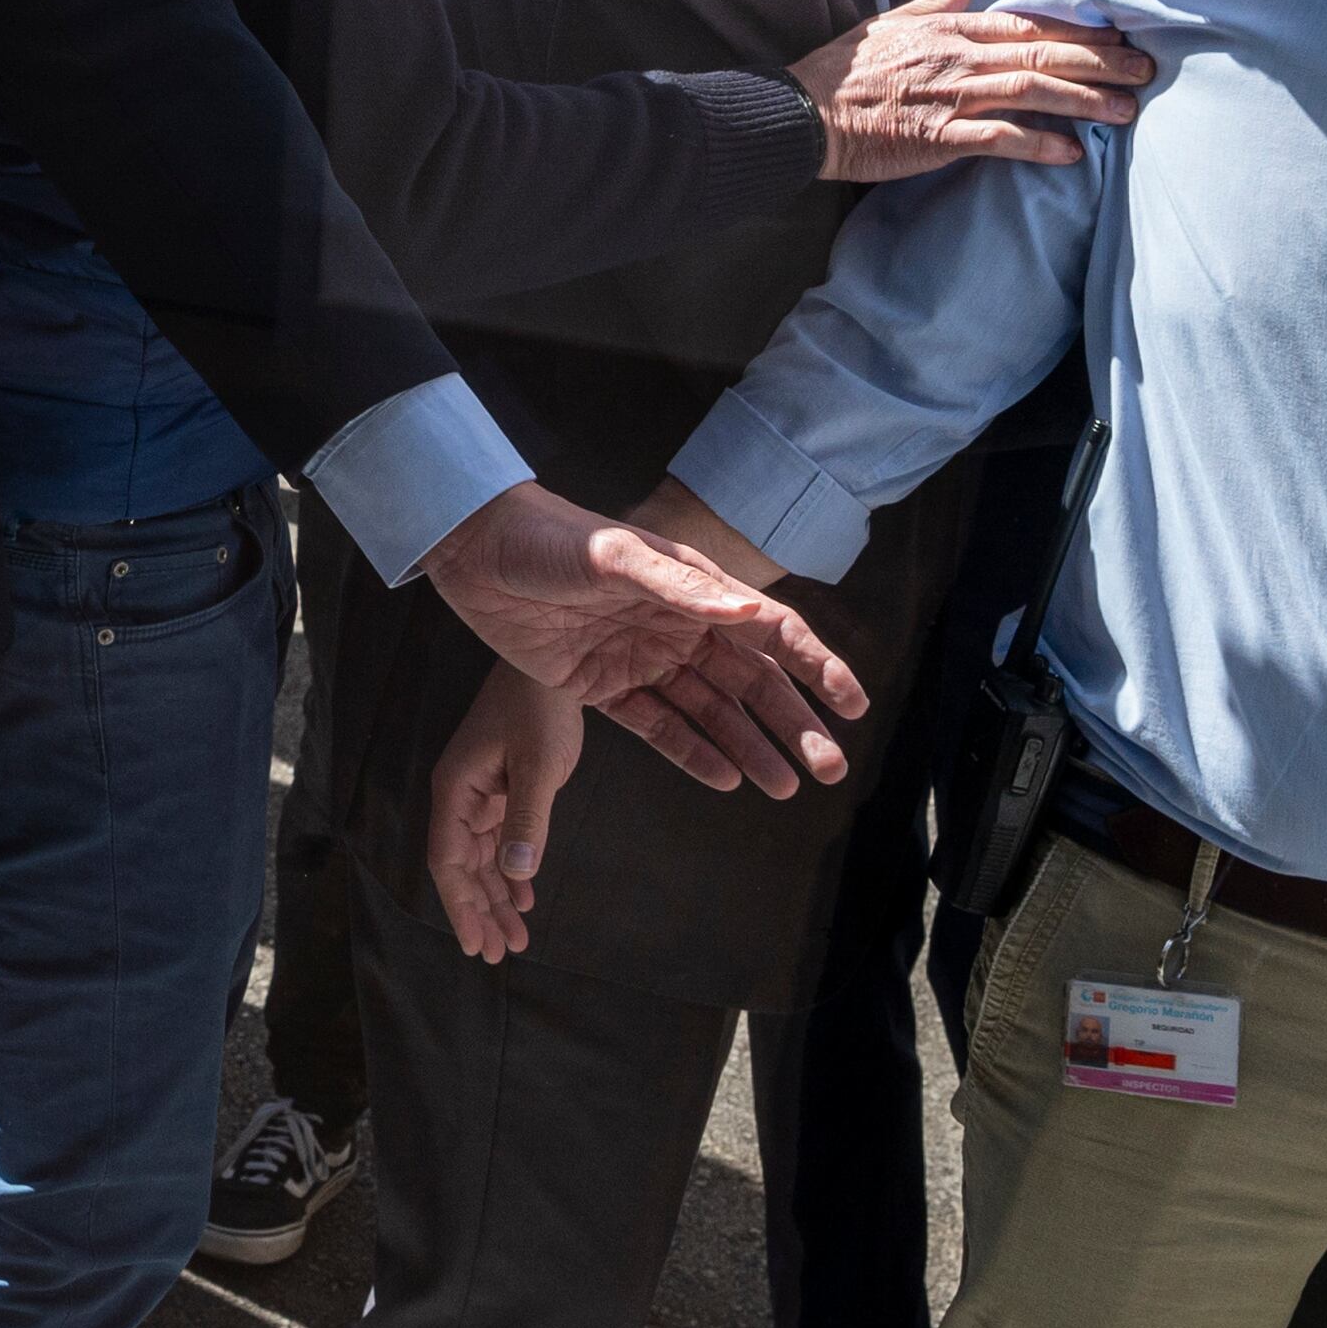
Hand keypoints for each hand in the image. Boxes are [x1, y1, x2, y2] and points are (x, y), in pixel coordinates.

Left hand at [411, 481, 862, 796]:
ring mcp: (640, 657)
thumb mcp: (612, 557)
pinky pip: (657, 727)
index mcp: (692, 585)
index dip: (816, 667)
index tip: (853, 706)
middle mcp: (676, 622)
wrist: (473, 551)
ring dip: (750, 748)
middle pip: (750, 682)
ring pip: (711, 711)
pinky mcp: (600, 686)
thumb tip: (751, 611)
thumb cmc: (548, 540)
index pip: (771, 630)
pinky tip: (726, 779)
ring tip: (786, 788)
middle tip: (829, 770)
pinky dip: (692, 754)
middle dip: (793, 725)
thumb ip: (678, 586)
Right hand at [422, 670, 582, 960]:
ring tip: (516, 939)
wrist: (552, 664)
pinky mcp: (503, 788)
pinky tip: (524, 898)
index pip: (448, 862)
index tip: (477, 945)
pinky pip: (500, 840)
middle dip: (479, 912)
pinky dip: (511, 871)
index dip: (460, 907)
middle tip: (499, 955)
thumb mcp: (539, 765)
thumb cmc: (540, 706)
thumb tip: (517, 875)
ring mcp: (481, 792)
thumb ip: (527, 819)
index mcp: (455, 789)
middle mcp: (461, 795)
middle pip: (462, 868)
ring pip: (482, 859)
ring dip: (497, 898)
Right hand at [790, 0, 1153, 180]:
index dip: (1078, 31)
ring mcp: (952, 96)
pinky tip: (1072, 153)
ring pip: (1032, 90)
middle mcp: (960, 57)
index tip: (1120, 37)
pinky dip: (1038, 144)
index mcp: (952, 28)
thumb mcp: (892, 21)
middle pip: (1044, 53)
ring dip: (1084, 101)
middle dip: (1102, 62)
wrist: (805, 112)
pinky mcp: (939, 137)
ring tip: (1126, 112)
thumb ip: (938, 1)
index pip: (1028, 24)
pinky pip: (1000, 139)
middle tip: (1147, 71)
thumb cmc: (845, 68)